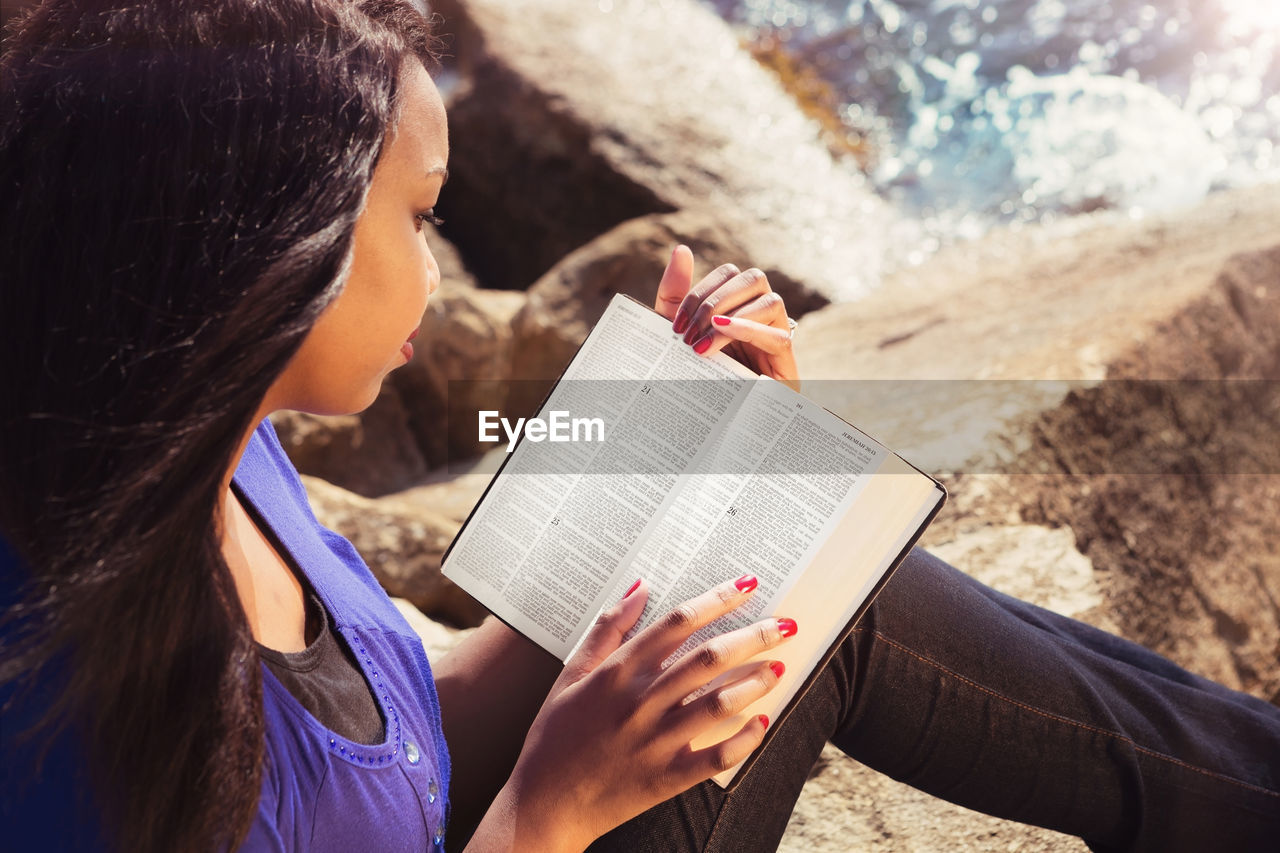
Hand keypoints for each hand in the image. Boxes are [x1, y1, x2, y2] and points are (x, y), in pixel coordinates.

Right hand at [472, 578, 793, 851]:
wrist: (543, 804)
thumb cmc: (554, 736)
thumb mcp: (570, 673)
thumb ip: (607, 629)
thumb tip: (640, 587)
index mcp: (617, 673)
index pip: (677, 623)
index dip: (717, 599)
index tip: (747, 585)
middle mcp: (640, 703)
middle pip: (708, 658)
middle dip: (753, 636)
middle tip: (784, 624)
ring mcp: (655, 742)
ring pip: (719, 704)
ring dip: (755, 682)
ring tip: (779, 666)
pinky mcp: (666, 778)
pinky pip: (716, 757)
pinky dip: (744, 739)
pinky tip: (762, 721)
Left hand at [653, 245, 799, 391]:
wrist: (711, 431)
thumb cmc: (695, 379)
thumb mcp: (677, 335)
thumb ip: (675, 294)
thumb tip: (681, 248)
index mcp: (738, 306)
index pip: (730, 273)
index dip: (701, 288)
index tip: (675, 323)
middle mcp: (762, 317)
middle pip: (753, 278)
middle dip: (714, 299)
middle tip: (687, 332)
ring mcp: (777, 339)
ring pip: (770, 300)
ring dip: (729, 315)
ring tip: (700, 344)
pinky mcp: (787, 367)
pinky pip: (779, 336)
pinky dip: (748, 329)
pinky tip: (721, 335)